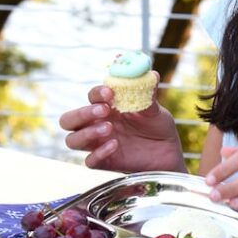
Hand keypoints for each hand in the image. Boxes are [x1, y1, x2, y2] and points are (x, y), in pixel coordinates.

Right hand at [58, 77, 184, 172]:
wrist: (169, 153)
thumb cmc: (158, 127)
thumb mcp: (156, 110)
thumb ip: (149, 94)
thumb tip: (151, 74)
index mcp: (107, 107)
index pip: (91, 97)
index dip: (96, 93)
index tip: (109, 92)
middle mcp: (97, 125)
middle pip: (69, 120)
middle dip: (81, 114)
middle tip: (103, 110)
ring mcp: (99, 144)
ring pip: (72, 140)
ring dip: (86, 133)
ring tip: (109, 128)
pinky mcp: (105, 162)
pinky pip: (90, 161)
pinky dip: (99, 153)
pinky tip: (115, 145)